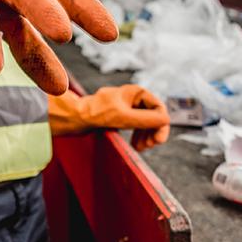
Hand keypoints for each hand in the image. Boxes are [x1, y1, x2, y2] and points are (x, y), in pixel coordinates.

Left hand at [48, 85, 169, 150]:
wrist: (75, 117)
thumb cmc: (97, 114)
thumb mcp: (123, 117)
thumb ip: (145, 119)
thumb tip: (166, 120)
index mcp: (136, 92)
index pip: (158, 107)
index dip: (161, 124)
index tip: (158, 140)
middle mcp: (134, 98)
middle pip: (154, 115)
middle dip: (153, 131)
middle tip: (150, 146)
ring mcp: (128, 107)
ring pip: (146, 123)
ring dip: (146, 136)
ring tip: (141, 149)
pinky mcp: (121, 117)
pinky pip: (136, 127)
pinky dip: (138, 136)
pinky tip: (136, 146)